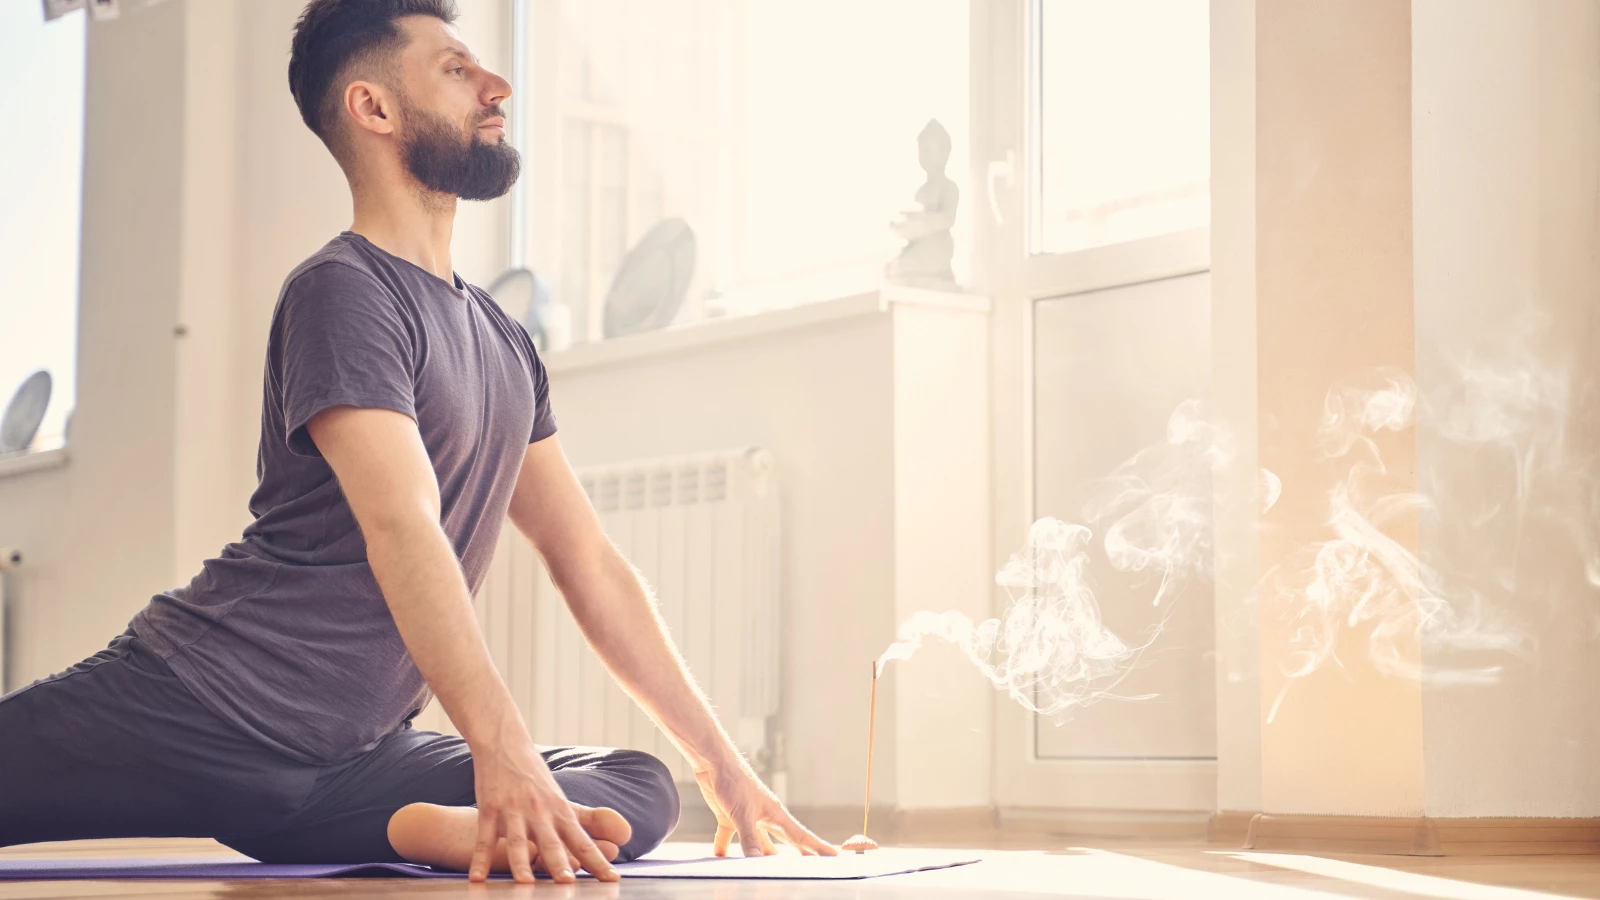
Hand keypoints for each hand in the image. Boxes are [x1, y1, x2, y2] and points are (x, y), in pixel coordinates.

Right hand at [469, 733, 619, 883]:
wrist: (505, 743)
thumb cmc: (535, 776)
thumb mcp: (561, 798)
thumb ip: (584, 821)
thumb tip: (620, 837)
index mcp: (560, 811)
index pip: (582, 841)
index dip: (597, 861)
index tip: (612, 880)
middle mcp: (540, 812)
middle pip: (552, 842)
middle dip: (560, 863)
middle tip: (568, 882)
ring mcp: (513, 810)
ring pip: (517, 841)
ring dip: (521, 863)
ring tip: (525, 884)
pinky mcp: (489, 809)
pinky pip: (484, 839)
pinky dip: (480, 859)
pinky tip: (478, 878)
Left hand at [693, 760, 837, 857]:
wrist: (714, 762)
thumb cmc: (734, 781)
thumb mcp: (743, 814)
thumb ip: (750, 839)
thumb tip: (758, 863)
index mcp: (776, 814)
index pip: (801, 836)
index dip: (818, 847)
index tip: (835, 855)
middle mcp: (765, 816)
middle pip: (784, 840)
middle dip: (796, 854)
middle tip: (809, 867)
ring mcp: (747, 816)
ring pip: (757, 841)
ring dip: (759, 855)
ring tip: (764, 870)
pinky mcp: (729, 815)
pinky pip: (729, 835)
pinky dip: (725, 846)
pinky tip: (721, 857)